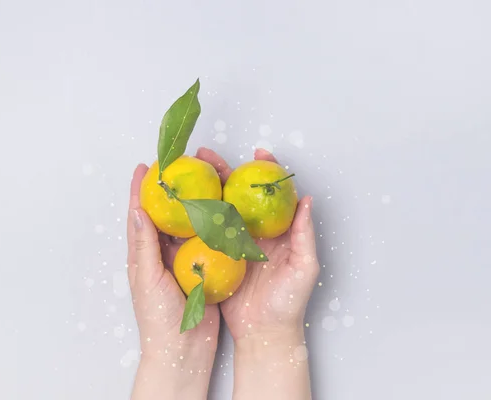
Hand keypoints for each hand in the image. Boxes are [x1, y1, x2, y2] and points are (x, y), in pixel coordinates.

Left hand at [126, 163, 218, 399]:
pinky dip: (214, 224)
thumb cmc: (159, 319)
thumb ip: (144, 245)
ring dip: (195, 204)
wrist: (183, 349)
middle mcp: (163, 254)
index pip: (140, 215)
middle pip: (167, 214)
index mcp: (144, 254)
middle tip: (181, 167)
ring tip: (204, 181)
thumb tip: (137, 209)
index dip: (141, 190)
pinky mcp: (205, 268)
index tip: (146, 167)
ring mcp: (184, 260)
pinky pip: (209, 241)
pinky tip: (223, 212)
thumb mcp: (148, 279)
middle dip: (172, 190)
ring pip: (190, 225)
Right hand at [197, 147, 318, 399]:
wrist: (265, 334)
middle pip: (238, 195)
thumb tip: (306, 200)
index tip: (258, 153)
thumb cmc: (290, 304)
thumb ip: (304, 234)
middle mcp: (254, 234)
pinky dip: (195, 218)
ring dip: (207, 189)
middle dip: (225, 172)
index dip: (265, 171)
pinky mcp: (217, 259)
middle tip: (207, 155)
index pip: (269, 195)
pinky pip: (205, 234)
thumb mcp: (304, 267)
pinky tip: (183, 206)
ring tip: (191, 172)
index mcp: (276, 233)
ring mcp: (233, 245)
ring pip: (219, 209)